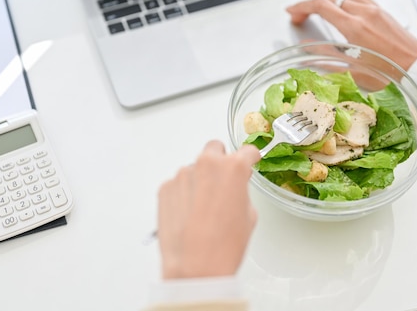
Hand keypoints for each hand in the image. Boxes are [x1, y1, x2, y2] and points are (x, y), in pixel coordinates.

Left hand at [157, 140, 260, 278]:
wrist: (194, 267)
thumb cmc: (223, 246)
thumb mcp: (248, 215)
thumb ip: (241, 191)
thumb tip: (235, 187)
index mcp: (232, 168)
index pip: (246, 151)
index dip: (250, 157)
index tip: (249, 159)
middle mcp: (205, 165)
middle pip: (214, 149)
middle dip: (220, 161)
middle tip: (223, 181)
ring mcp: (182, 176)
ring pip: (195, 169)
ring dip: (200, 181)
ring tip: (204, 209)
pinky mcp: (165, 188)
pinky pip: (178, 184)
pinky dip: (184, 194)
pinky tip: (190, 215)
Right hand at [286, 0, 416, 70]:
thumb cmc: (389, 74)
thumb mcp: (350, 70)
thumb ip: (324, 57)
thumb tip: (305, 49)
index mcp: (353, 26)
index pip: (319, 5)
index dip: (301, 7)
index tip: (292, 12)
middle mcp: (363, 12)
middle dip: (311, 4)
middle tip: (302, 16)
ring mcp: (374, 9)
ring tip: (321, 9)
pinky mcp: (383, 11)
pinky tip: (346, 10)